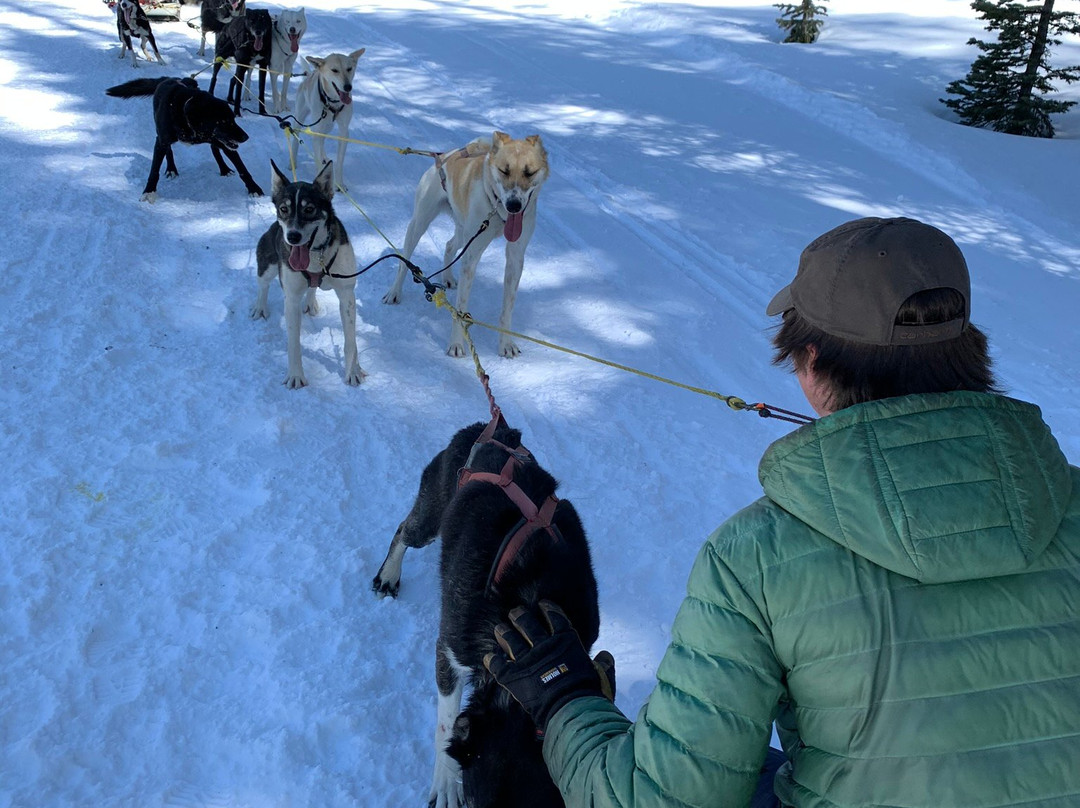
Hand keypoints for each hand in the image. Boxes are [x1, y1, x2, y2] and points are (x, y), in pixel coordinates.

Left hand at [484, 600, 614, 733]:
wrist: (570, 709)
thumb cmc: (589, 694)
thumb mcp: (602, 677)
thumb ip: (603, 665)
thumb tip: (606, 656)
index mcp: (567, 642)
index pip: (557, 619)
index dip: (549, 609)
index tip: (543, 604)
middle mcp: (545, 646)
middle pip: (528, 625)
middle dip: (520, 616)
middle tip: (514, 612)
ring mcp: (527, 660)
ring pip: (511, 641)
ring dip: (504, 634)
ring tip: (498, 629)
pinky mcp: (514, 677)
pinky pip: (499, 665)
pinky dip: (492, 660)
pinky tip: (487, 657)